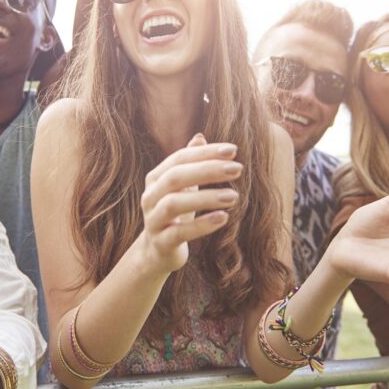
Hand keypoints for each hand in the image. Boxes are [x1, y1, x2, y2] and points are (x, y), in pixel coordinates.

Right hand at [138, 133, 239, 274]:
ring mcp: (153, 220)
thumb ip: (189, 163)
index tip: (233, 150)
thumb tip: (199, 137)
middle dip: (207, 170)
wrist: (158, 251)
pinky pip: (179, 233)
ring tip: (234, 197)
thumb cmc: (175, 214)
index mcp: (156, 178)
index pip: (180, 158)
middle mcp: (150, 196)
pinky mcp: (161, 242)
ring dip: (206, 198)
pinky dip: (201, 225)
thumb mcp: (182, 188)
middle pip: (176, 177)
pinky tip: (223, 218)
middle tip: (238, 169)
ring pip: (174, 204)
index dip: (205, 153)